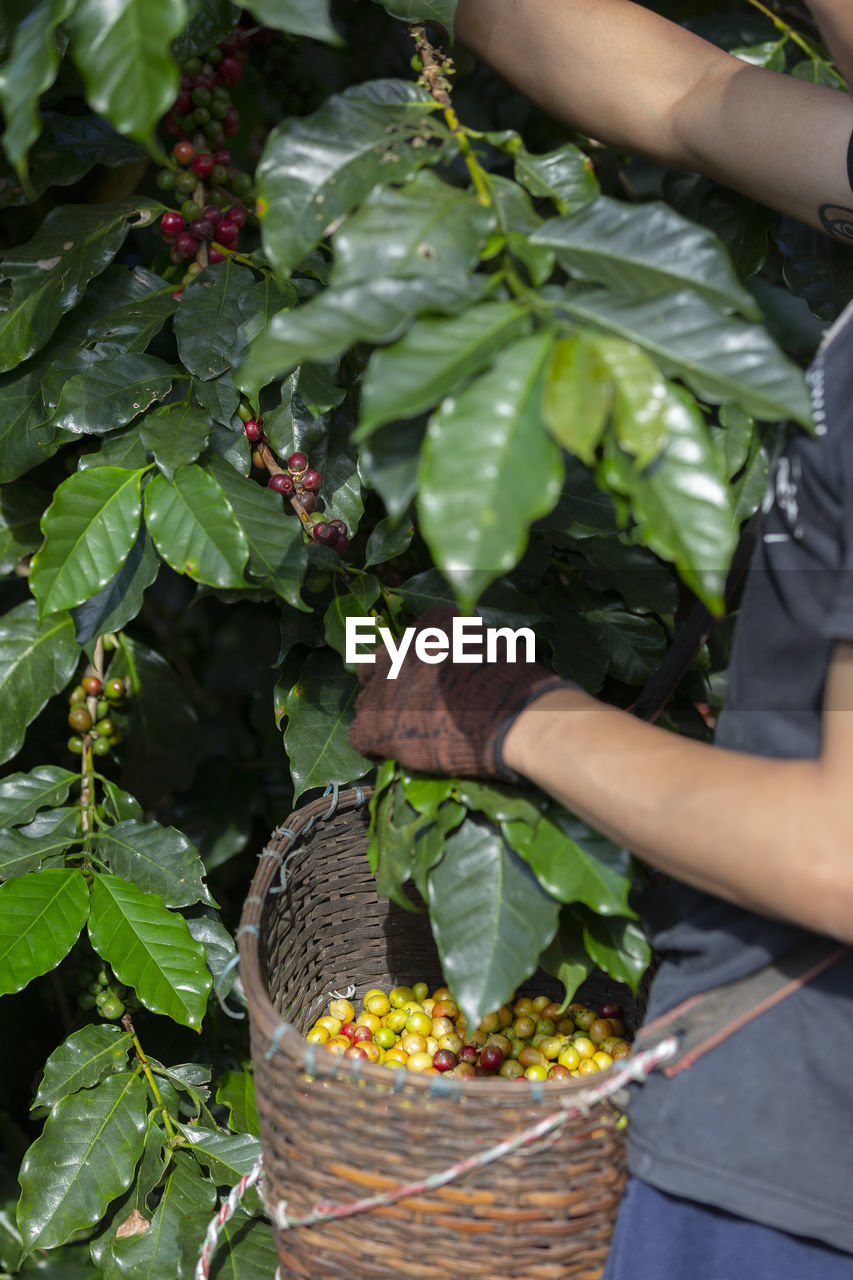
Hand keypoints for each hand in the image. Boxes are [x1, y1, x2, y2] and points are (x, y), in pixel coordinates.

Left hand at [347, 606, 569, 779]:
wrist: (508, 715)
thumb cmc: (514, 685)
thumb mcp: (495, 650)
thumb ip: (473, 650)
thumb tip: (475, 659)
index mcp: (430, 626)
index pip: (411, 640)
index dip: (419, 664)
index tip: (432, 680)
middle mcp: (399, 649)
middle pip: (379, 662)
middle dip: (388, 681)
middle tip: (410, 703)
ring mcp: (382, 686)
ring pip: (366, 699)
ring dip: (381, 713)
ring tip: (404, 733)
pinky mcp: (374, 723)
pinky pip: (359, 735)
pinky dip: (373, 745)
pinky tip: (390, 754)